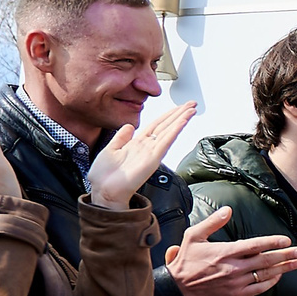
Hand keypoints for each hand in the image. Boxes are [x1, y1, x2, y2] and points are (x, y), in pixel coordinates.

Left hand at [84, 99, 198, 209]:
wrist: (104, 191)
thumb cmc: (104, 176)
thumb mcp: (109, 150)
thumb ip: (120, 137)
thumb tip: (129, 126)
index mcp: (136, 144)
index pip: (156, 125)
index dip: (167, 115)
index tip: (177, 107)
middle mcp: (146, 147)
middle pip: (166, 125)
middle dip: (179, 113)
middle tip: (191, 104)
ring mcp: (151, 152)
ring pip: (169, 131)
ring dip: (181, 118)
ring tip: (192, 108)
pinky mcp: (153, 158)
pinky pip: (166, 141)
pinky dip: (175, 130)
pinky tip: (183, 121)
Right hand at [166, 206, 296, 295]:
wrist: (178, 288)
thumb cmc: (186, 260)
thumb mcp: (194, 235)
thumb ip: (213, 222)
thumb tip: (229, 209)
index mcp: (225, 251)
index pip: (255, 245)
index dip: (273, 242)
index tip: (286, 240)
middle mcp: (233, 267)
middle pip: (265, 259)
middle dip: (286, 255)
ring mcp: (235, 282)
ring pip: (265, 274)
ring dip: (283, 268)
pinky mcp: (235, 294)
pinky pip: (258, 289)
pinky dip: (270, 282)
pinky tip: (279, 276)